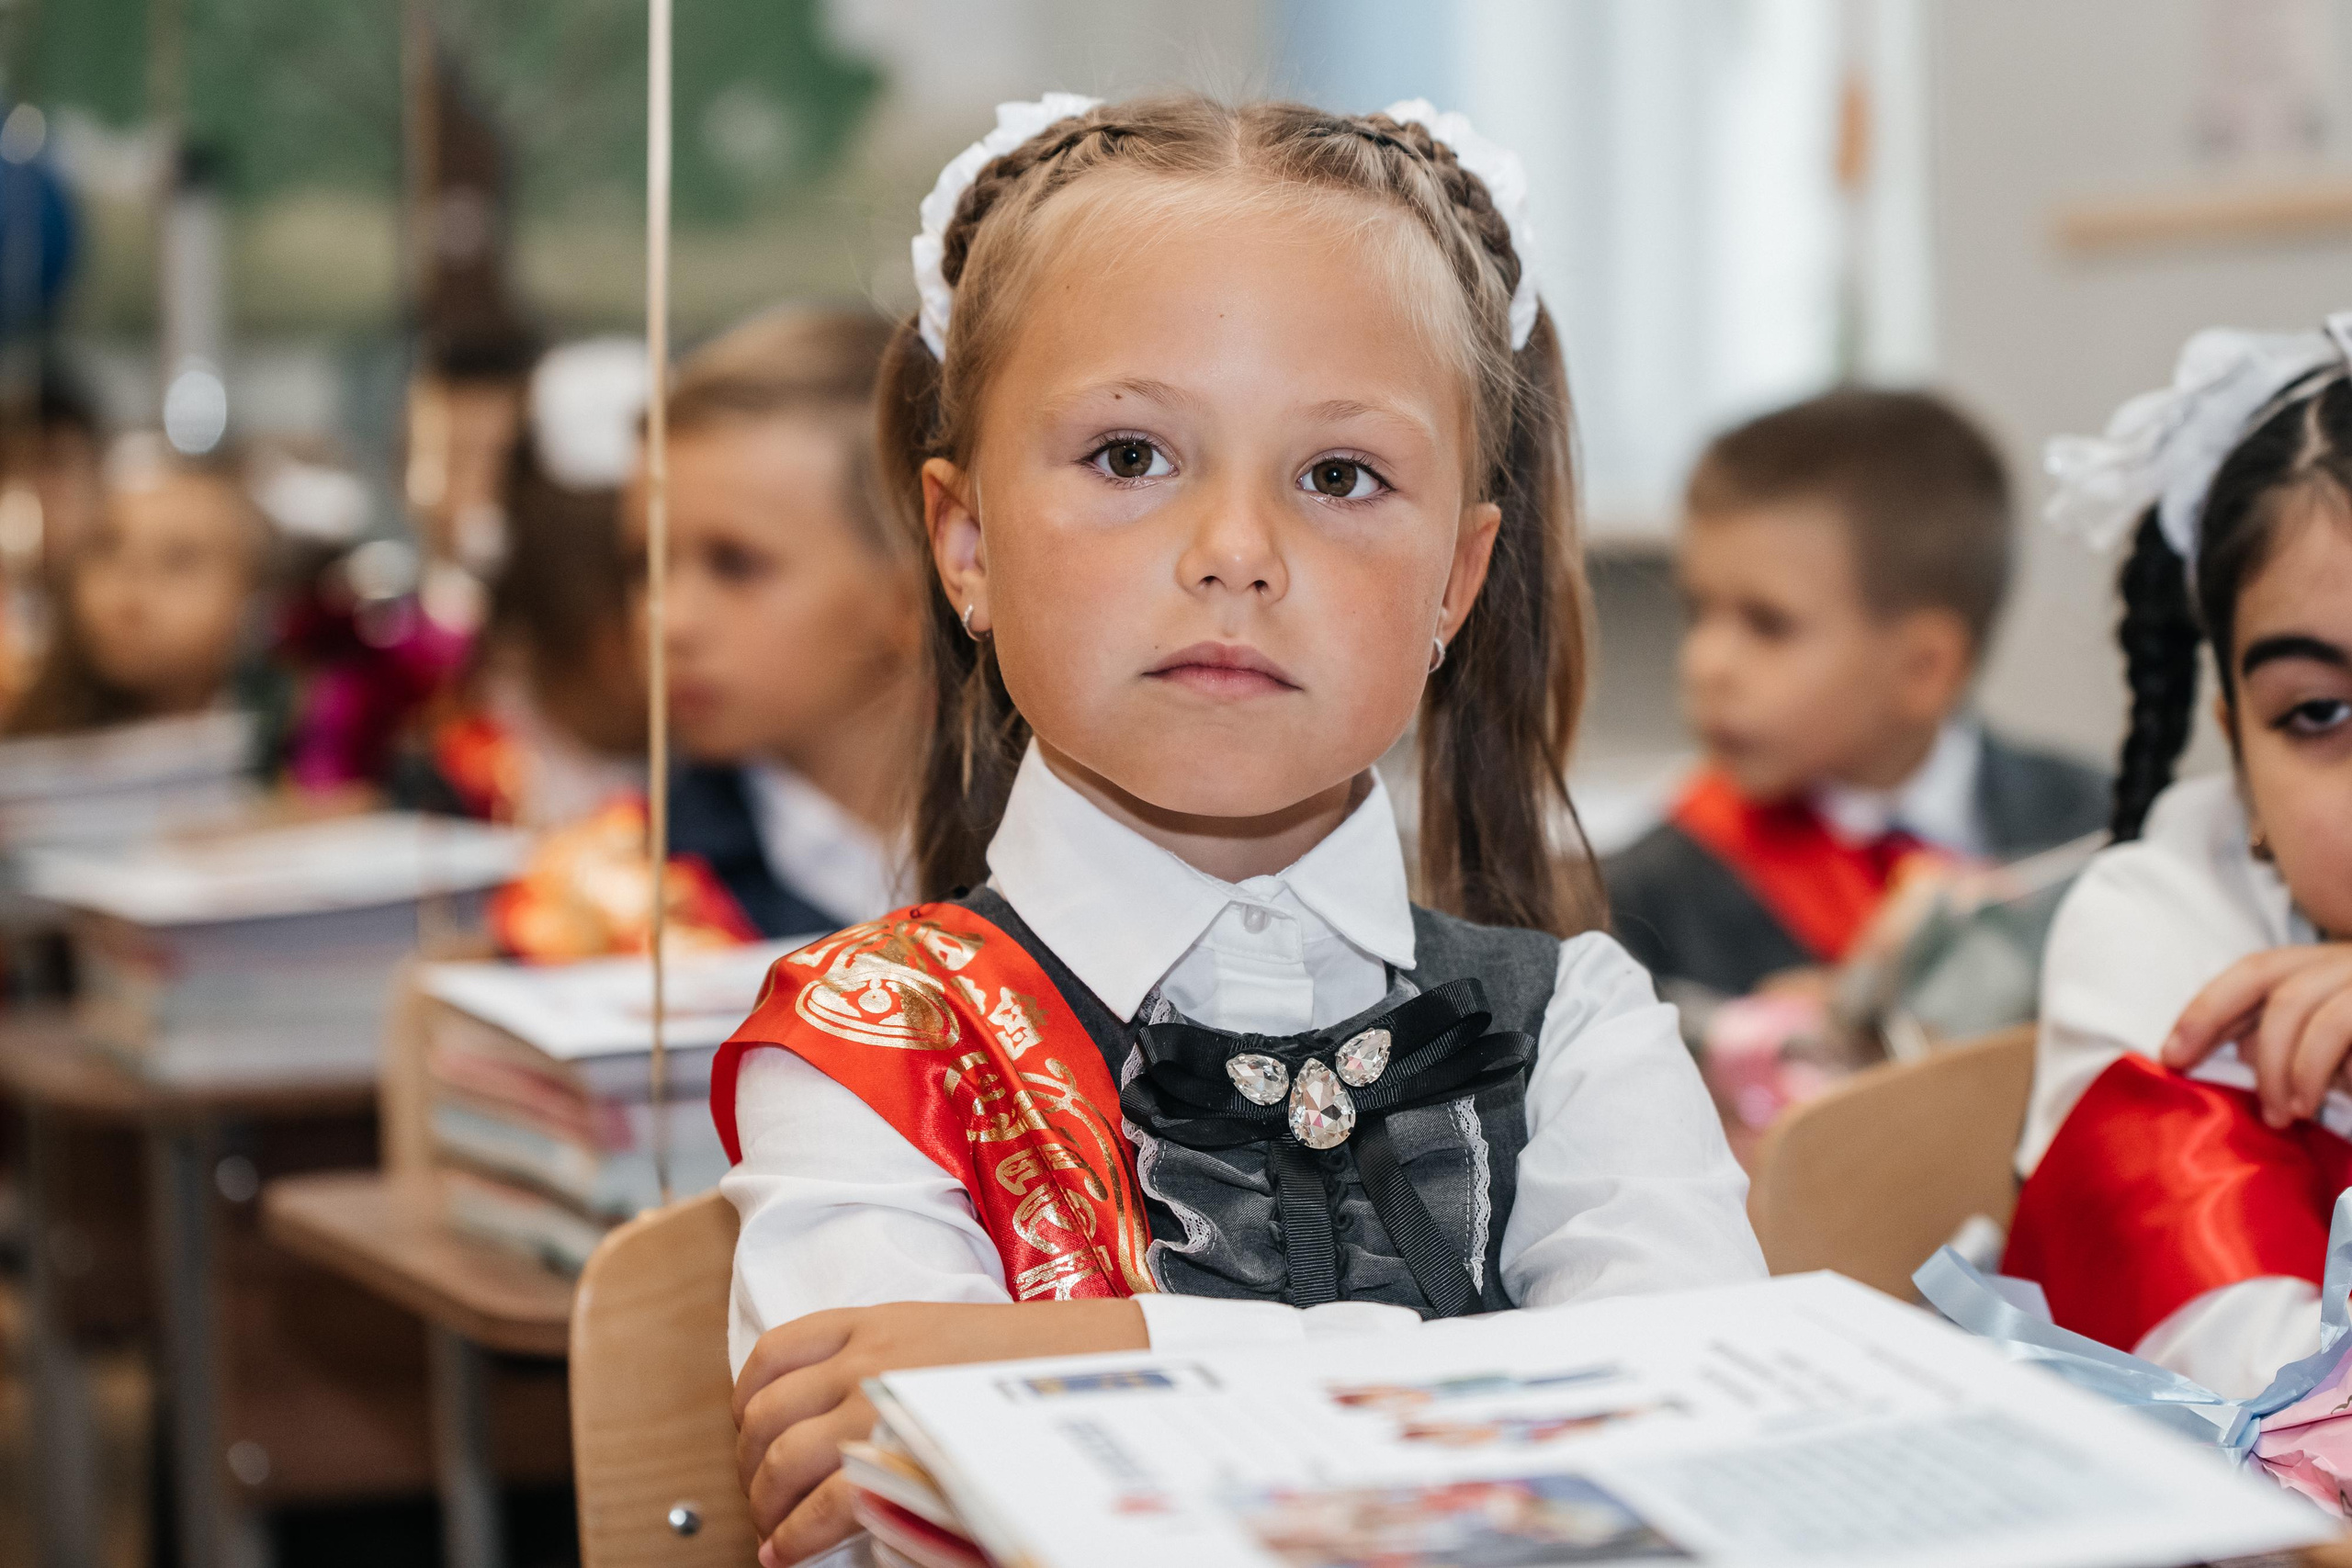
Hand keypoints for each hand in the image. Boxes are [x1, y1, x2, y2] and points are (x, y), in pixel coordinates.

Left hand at [732, 1298, 1146, 1565]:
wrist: (1079, 1366)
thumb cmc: (1019, 1359)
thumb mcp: (937, 1334)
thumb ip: (882, 1359)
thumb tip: (832, 1413)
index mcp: (872, 1322)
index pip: (774, 1352)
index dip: (747, 1401)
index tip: (749, 1431)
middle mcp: (865, 1358)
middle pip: (766, 1414)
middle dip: (749, 1464)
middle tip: (760, 1495)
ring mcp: (878, 1404)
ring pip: (782, 1459)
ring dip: (765, 1504)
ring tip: (772, 1531)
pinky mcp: (900, 1452)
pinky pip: (821, 1501)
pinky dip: (794, 1536)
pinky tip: (789, 1551)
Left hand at [2162, 944, 2351, 1127]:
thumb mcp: (2329, 1031)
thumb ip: (2283, 1034)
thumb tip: (2240, 1052)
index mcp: (2326, 961)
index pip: (2253, 972)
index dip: (2205, 1010)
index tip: (2172, 1056)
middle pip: (2286, 996)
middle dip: (2266, 1060)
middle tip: (2268, 1113)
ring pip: (2326, 1019)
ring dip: (2302, 1073)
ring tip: (2298, 1114)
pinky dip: (2351, 1078)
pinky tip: (2350, 1097)